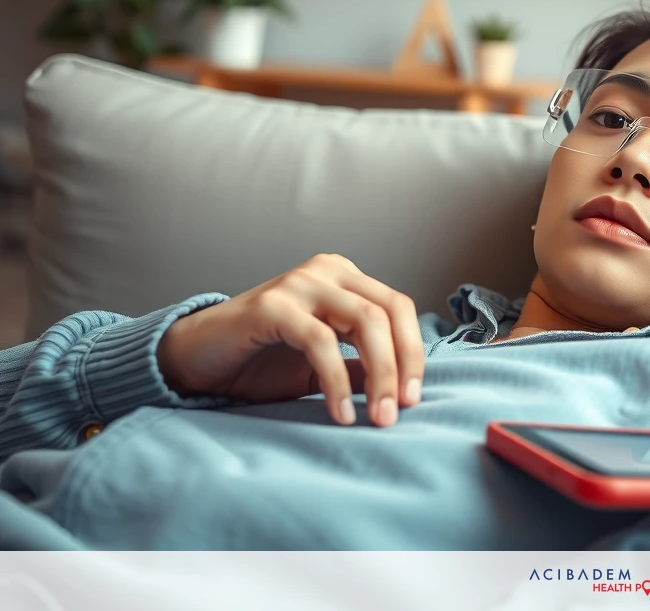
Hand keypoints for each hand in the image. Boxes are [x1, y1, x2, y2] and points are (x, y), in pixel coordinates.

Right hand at [156, 253, 423, 426]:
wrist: (196, 361)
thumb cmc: (261, 362)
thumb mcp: (325, 367)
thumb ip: (362, 369)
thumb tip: (407, 391)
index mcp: (346, 280)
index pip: (400, 308)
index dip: (414, 353)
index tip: (414, 399)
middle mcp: (327, 272)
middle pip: (390, 312)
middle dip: (403, 365)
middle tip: (400, 412)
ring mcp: (300, 283)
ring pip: (365, 321)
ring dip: (380, 373)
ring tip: (377, 416)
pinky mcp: (272, 305)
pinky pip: (320, 341)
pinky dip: (337, 380)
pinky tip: (341, 413)